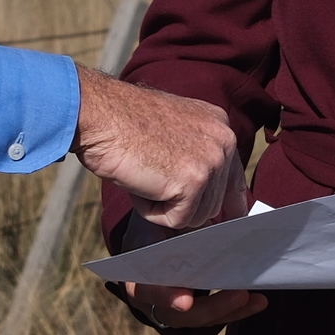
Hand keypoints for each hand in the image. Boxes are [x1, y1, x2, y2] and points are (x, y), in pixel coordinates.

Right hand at [75, 71, 243, 232]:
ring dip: (164, 206)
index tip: (231, 218)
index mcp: (219, 126)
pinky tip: (140, 185)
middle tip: (151, 178)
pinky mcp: (192, 182)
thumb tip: (202, 193)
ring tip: (144, 175)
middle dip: (181, 203)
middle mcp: (223, 141)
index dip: (230, 203)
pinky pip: (176, 220)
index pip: (234, 177)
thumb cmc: (123, 121)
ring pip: (197, 216)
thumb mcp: (172, 129)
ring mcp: (211, 162)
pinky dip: (152, 211)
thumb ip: (194, 153)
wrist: (100, 113)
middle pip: (214, 203)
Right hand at [107, 213, 269, 334]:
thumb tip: (208, 219)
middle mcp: (152, 296)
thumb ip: (173, 225)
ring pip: (199, 318)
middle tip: (239, 295)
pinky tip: (259, 302)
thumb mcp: (155, 220)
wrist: (152, 235)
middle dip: (211, 307)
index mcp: (137, 273)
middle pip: (178, 313)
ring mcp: (172, 307)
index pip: (146, 290)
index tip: (186, 301)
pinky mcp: (194, 309)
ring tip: (255, 298)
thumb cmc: (154, 225)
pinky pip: (214, 315)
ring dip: (229, 310)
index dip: (165, 297)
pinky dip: (237, 310)